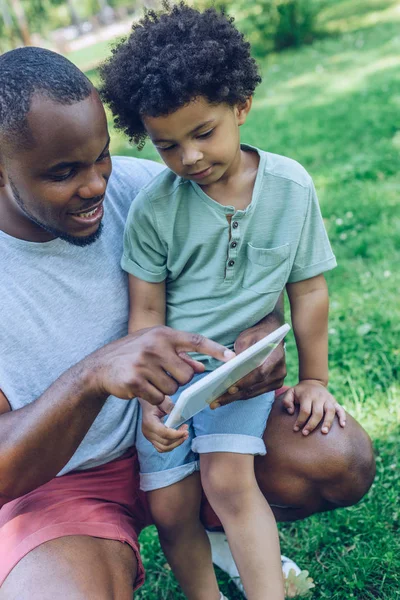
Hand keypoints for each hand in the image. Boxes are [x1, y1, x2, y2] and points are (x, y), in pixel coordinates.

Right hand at [86, 326, 234, 406]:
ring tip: (149, 380)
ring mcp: (144, 363)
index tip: (233, 358)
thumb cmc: (133, 354)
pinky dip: (152, 398)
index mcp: (163, 334)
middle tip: (163, 375)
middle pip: (186, 374)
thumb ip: (179, 356)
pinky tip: (140, 388)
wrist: (100, 367)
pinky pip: (158, 398)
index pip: (196, 341)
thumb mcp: (155, 347)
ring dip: (164, 390)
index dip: (215, 350)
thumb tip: (201, 368)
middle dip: (179, 380)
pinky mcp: (135, 380)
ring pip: (173, 389)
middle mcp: (155, 345)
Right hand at [140, 397, 188, 452]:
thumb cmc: (155, 402)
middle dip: (178, 439)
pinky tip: (177, 439)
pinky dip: (171, 445)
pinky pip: (161, 448)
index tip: (185, 431)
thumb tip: (179, 414)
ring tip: (184, 435)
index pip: (163, 433)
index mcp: (149, 422)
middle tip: (186, 431)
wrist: (147, 405)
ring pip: (163, 448)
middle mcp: (147, 432)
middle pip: (164, 443)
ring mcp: (148, 437)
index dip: (176, 434)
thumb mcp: (162, 401)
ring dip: (176, 443)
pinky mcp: (151, 440)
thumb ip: (169, 407)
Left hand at [211, 320, 286, 408]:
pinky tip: (226, 398)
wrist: (271, 335)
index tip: (229, 388)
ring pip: (253, 393)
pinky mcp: (273, 385)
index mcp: (276, 357)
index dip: (244, 382)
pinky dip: (240, 395)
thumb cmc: (257, 335)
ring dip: (234, 398)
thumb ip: (240, 352)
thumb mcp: (246, 338)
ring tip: (216, 402)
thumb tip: (229, 367)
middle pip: (254, 387)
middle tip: (215, 400)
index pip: (259, 373)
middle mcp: (279, 371)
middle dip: (233, 394)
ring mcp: (278, 380)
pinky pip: (255, 393)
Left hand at [282, 380, 345, 434]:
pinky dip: (343, 417)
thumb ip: (287, 401)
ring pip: (330, 411)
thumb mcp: (290, 392)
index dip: (300, 421)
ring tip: (324, 432)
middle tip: (305, 433)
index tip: (296, 429)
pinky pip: (340, 409)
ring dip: (328, 422)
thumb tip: (291, 412)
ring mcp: (328, 399)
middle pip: (317, 413)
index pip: (305, 411)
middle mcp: (319, 397)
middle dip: (311, 425)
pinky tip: (342, 425)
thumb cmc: (300, 391)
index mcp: (307, 396)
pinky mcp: (334, 401)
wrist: (312, 382)